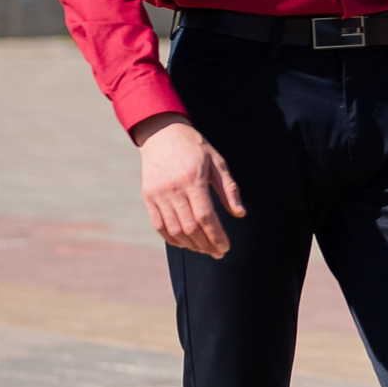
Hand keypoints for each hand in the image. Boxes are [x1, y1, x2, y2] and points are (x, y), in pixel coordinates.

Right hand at [133, 113, 244, 257]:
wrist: (162, 133)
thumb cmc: (195, 148)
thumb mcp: (218, 163)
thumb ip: (229, 189)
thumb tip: (239, 214)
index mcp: (193, 179)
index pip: (205, 216)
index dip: (216, 236)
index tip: (225, 247)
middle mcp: (173, 189)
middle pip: (190, 227)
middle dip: (206, 244)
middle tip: (218, 252)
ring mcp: (158, 194)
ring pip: (174, 230)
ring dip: (191, 245)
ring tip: (205, 249)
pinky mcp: (147, 197)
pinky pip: (158, 225)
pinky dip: (172, 239)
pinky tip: (185, 243)